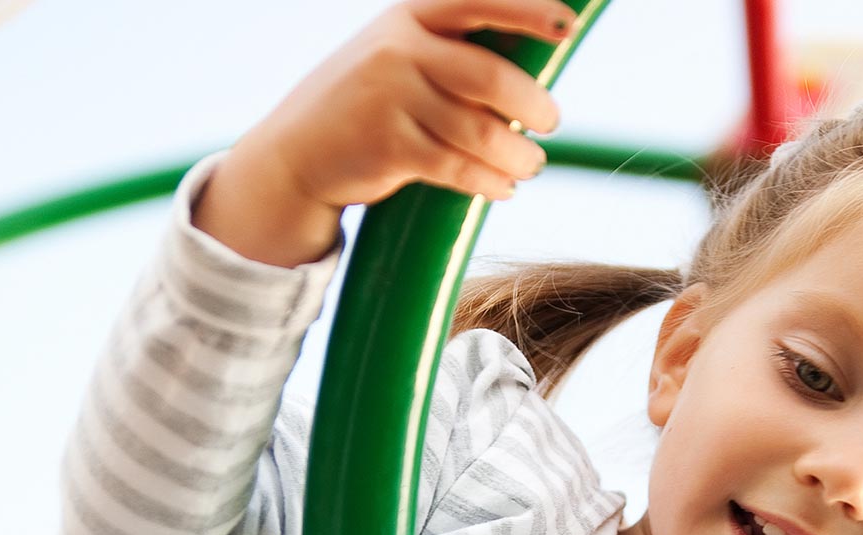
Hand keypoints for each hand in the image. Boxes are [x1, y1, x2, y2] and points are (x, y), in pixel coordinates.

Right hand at [196, 0, 573, 265]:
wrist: (295, 153)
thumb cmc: (371, 102)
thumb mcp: (400, 56)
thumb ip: (455, 55)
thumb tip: (537, 76)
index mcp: (410, 16)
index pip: (480, 0)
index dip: (530, 11)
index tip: (568, 27)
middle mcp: (398, 48)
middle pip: (492, 77)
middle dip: (535, 106)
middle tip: (550, 122)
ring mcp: (388, 97)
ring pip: (482, 131)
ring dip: (519, 154)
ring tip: (530, 164)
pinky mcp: (388, 147)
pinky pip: (459, 167)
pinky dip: (491, 181)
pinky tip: (503, 187)